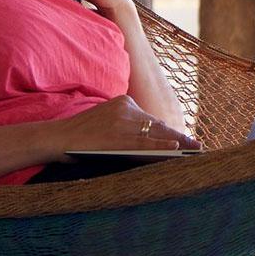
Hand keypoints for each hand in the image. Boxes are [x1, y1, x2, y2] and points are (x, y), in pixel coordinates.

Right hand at [47, 96, 199, 161]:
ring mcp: (121, 121)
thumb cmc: (82, 137)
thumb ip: (127, 127)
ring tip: (192, 152)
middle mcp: (125, 108)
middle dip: (178, 137)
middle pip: (158, 125)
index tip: (186, 139)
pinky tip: (176, 150)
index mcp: (124, 102)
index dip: (170, 130)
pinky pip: (144, 142)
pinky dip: (161, 145)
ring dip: (176, 143)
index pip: (152, 119)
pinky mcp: (117, 136)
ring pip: (155, 133)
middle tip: (197, 147)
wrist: (57, 138)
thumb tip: (155, 140)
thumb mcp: (106, 122)